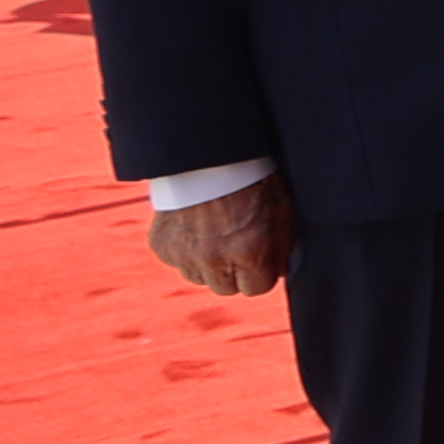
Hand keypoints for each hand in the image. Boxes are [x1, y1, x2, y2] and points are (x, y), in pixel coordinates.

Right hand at [146, 177, 295, 298]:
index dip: (261, 273)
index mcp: (249, 251)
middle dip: (234, 272)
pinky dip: (185, 250)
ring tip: (215, 233)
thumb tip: (281, 270)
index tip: (260, 259)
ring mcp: (184, 255)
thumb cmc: (250, 177)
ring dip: (208, 264)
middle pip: (226, 288)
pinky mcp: (161, 246)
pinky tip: (194, 226)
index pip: (257, 289)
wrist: (206, 154)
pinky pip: (176, 262)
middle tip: (236, 245)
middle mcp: (214, 259)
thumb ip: (282, 246)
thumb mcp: (281, 209)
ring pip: (199, 278)